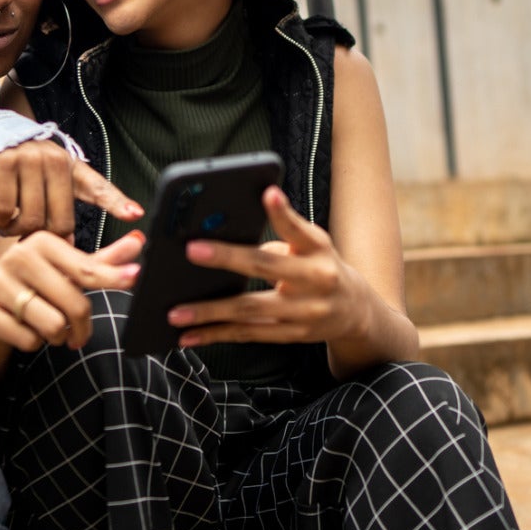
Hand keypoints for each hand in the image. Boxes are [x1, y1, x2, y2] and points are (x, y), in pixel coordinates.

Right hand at [0, 139, 141, 238]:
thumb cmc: (31, 171)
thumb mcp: (57, 181)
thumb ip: (67, 210)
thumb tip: (71, 248)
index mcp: (73, 167)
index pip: (99, 189)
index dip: (118, 203)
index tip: (135, 214)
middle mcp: (55, 160)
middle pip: (60, 223)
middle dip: (47, 237)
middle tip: (34, 237)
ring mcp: (28, 160)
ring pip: (31, 220)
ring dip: (20, 233)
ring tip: (15, 228)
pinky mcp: (3, 165)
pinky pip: (5, 212)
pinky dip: (2, 224)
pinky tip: (2, 220)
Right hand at [0, 231, 142, 352]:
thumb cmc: (31, 285)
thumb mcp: (64, 270)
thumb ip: (101, 261)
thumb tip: (138, 242)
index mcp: (41, 242)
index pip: (86, 268)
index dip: (113, 276)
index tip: (135, 276)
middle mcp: (18, 256)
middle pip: (74, 304)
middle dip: (81, 327)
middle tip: (76, 333)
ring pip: (53, 326)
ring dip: (56, 336)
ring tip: (45, 327)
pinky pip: (28, 339)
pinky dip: (32, 343)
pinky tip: (22, 330)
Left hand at [172, 188, 372, 347]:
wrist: (355, 310)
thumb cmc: (321, 266)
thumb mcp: (312, 244)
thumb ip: (280, 234)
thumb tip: (227, 233)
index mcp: (318, 248)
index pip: (299, 228)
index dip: (283, 212)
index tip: (268, 193)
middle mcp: (315, 279)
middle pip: (266, 267)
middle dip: (227, 258)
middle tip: (192, 251)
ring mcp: (304, 312)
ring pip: (250, 310)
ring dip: (210, 312)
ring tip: (176, 313)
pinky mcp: (292, 335)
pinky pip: (249, 335)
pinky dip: (217, 335)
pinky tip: (190, 336)